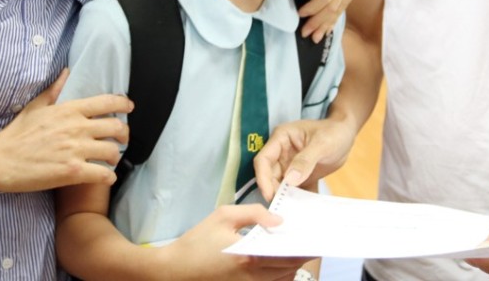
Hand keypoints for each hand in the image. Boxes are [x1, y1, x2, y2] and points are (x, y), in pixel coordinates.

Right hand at [0, 69, 132, 191]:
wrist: (0, 159)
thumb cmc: (16, 133)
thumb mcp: (36, 106)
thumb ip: (55, 89)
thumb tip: (66, 72)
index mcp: (70, 110)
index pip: (107, 102)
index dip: (123, 105)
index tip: (129, 108)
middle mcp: (77, 127)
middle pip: (116, 128)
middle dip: (124, 135)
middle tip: (121, 142)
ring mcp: (75, 150)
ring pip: (112, 152)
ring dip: (115, 158)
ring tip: (110, 162)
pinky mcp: (72, 171)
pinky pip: (102, 174)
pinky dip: (108, 177)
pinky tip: (105, 178)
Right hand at [161, 204, 310, 280]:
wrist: (174, 270)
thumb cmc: (197, 241)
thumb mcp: (223, 216)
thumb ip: (254, 213)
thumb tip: (279, 220)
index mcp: (250, 256)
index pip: (288, 255)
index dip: (304, 247)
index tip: (314, 237)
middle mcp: (253, 276)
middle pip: (289, 270)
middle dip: (302, 256)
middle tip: (310, 242)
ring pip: (282, 280)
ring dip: (293, 267)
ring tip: (298, 251)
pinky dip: (280, 276)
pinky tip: (280, 264)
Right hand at [254, 118, 356, 201]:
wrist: (347, 135)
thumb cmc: (334, 132)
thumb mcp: (322, 144)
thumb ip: (305, 161)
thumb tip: (290, 180)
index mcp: (281, 139)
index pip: (264, 160)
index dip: (263, 178)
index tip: (270, 196)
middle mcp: (281, 153)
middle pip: (270, 175)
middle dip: (274, 191)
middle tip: (281, 209)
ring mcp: (289, 165)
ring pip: (280, 185)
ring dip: (285, 197)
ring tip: (292, 212)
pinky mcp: (299, 176)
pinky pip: (294, 190)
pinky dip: (297, 199)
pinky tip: (304, 210)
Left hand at [286, 0, 360, 42]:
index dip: (312, 9)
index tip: (299, 14)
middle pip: (333, 5)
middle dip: (318, 21)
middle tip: (304, 33)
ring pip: (340, 8)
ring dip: (325, 23)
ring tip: (314, 36)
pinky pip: (343, 5)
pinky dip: (333, 18)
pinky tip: (325, 29)